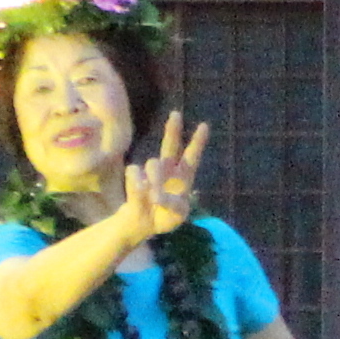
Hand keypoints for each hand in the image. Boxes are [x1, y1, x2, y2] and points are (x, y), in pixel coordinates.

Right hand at [119, 115, 210, 242]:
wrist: (143, 223)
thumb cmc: (166, 217)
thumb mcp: (175, 216)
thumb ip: (169, 204)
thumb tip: (154, 194)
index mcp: (184, 177)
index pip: (192, 157)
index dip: (198, 142)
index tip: (204, 126)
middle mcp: (168, 169)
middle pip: (171, 145)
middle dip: (173, 130)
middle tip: (176, 114)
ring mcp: (151, 171)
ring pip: (153, 163)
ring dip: (155, 179)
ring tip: (154, 199)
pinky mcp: (135, 176)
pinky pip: (135, 172)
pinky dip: (137, 185)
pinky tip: (139, 196)